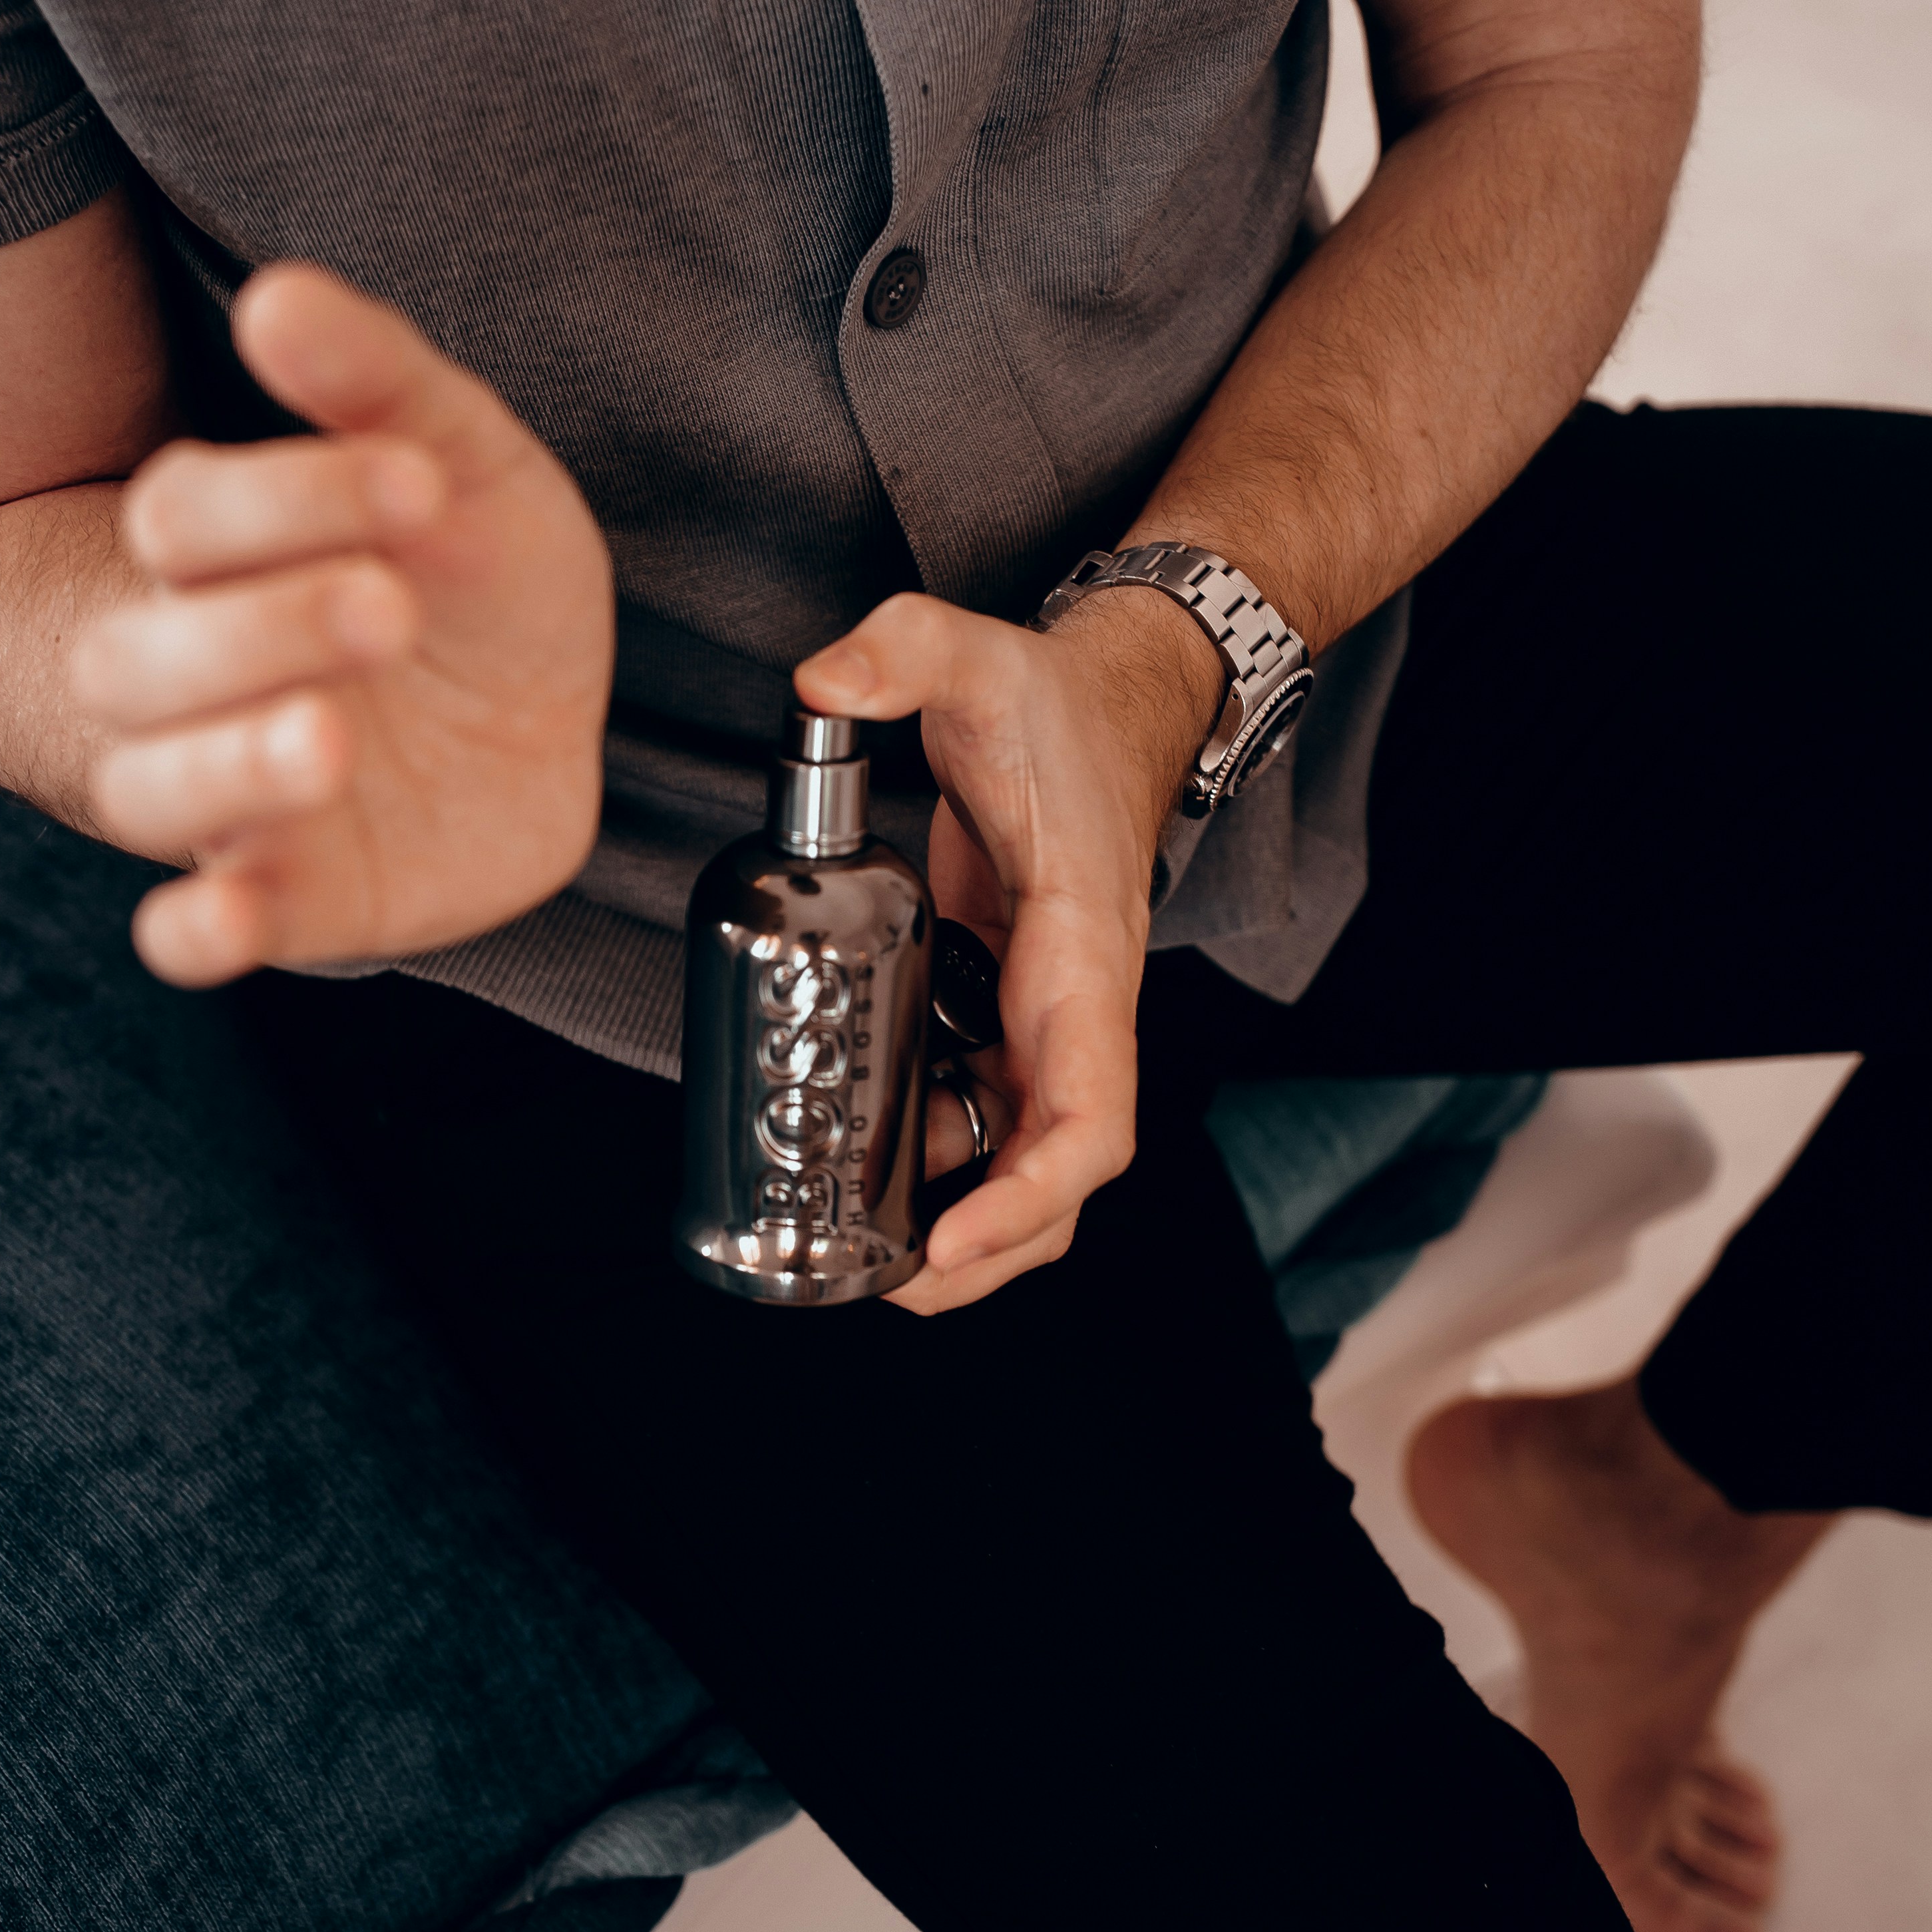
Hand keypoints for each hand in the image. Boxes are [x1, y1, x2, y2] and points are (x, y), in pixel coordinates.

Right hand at [72, 265, 613, 984]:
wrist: (542, 723)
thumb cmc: (477, 580)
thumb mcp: (459, 460)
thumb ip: (375, 379)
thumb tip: (280, 294)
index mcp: (225, 558)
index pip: (181, 521)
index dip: (280, 500)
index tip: (418, 484)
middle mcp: (202, 679)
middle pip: (138, 659)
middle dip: (257, 628)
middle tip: (388, 606)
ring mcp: (236, 795)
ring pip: (154, 790)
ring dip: (227, 766)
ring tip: (331, 741)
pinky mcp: (292, 898)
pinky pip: (196, 929)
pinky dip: (195, 935)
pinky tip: (219, 921)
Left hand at [794, 586, 1222, 1313]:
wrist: (1110, 703)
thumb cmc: (1056, 701)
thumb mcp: (974, 650)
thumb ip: (901, 646)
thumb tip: (821, 680)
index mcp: (1079, 956)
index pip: (1089, 1113)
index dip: (1030, 1195)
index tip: (954, 1242)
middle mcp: (1073, 1008)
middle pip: (1059, 1174)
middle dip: (989, 1252)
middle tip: (886, 1285)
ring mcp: (1042, 1018)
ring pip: (1022, 1159)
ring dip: (956, 1221)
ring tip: (859, 1256)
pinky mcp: (1006, 1010)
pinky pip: (982, 1114)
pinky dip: (932, 1157)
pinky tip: (859, 1170)